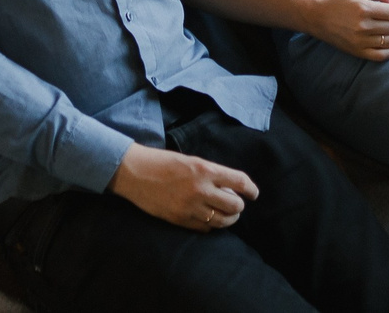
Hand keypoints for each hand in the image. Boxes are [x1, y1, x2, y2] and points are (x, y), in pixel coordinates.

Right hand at [108, 143, 258, 231]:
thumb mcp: (190, 160)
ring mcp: (190, 207)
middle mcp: (200, 189)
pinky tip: (208, 218)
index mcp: (204, 170)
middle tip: (236, 202)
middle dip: (239, 205)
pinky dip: (211, 224)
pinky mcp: (180, 220)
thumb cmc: (162, 162)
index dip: (251, 189)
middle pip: (235, 206)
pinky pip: (205, 228)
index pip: (239, 181)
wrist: (134, 173)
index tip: (254, 193)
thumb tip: (230, 188)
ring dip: (229, 218)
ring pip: (222, 220)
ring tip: (226, 213)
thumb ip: (210, 174)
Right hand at [300, 0, 388, 60]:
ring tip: (380, 29)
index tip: (382, 9)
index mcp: (362, 8)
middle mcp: (362, 26)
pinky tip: (387, 43)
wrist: (319, 17)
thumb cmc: (340, 1)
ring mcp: (360, 41)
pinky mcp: (358, 52)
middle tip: (380, 19)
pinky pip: (382, 56)